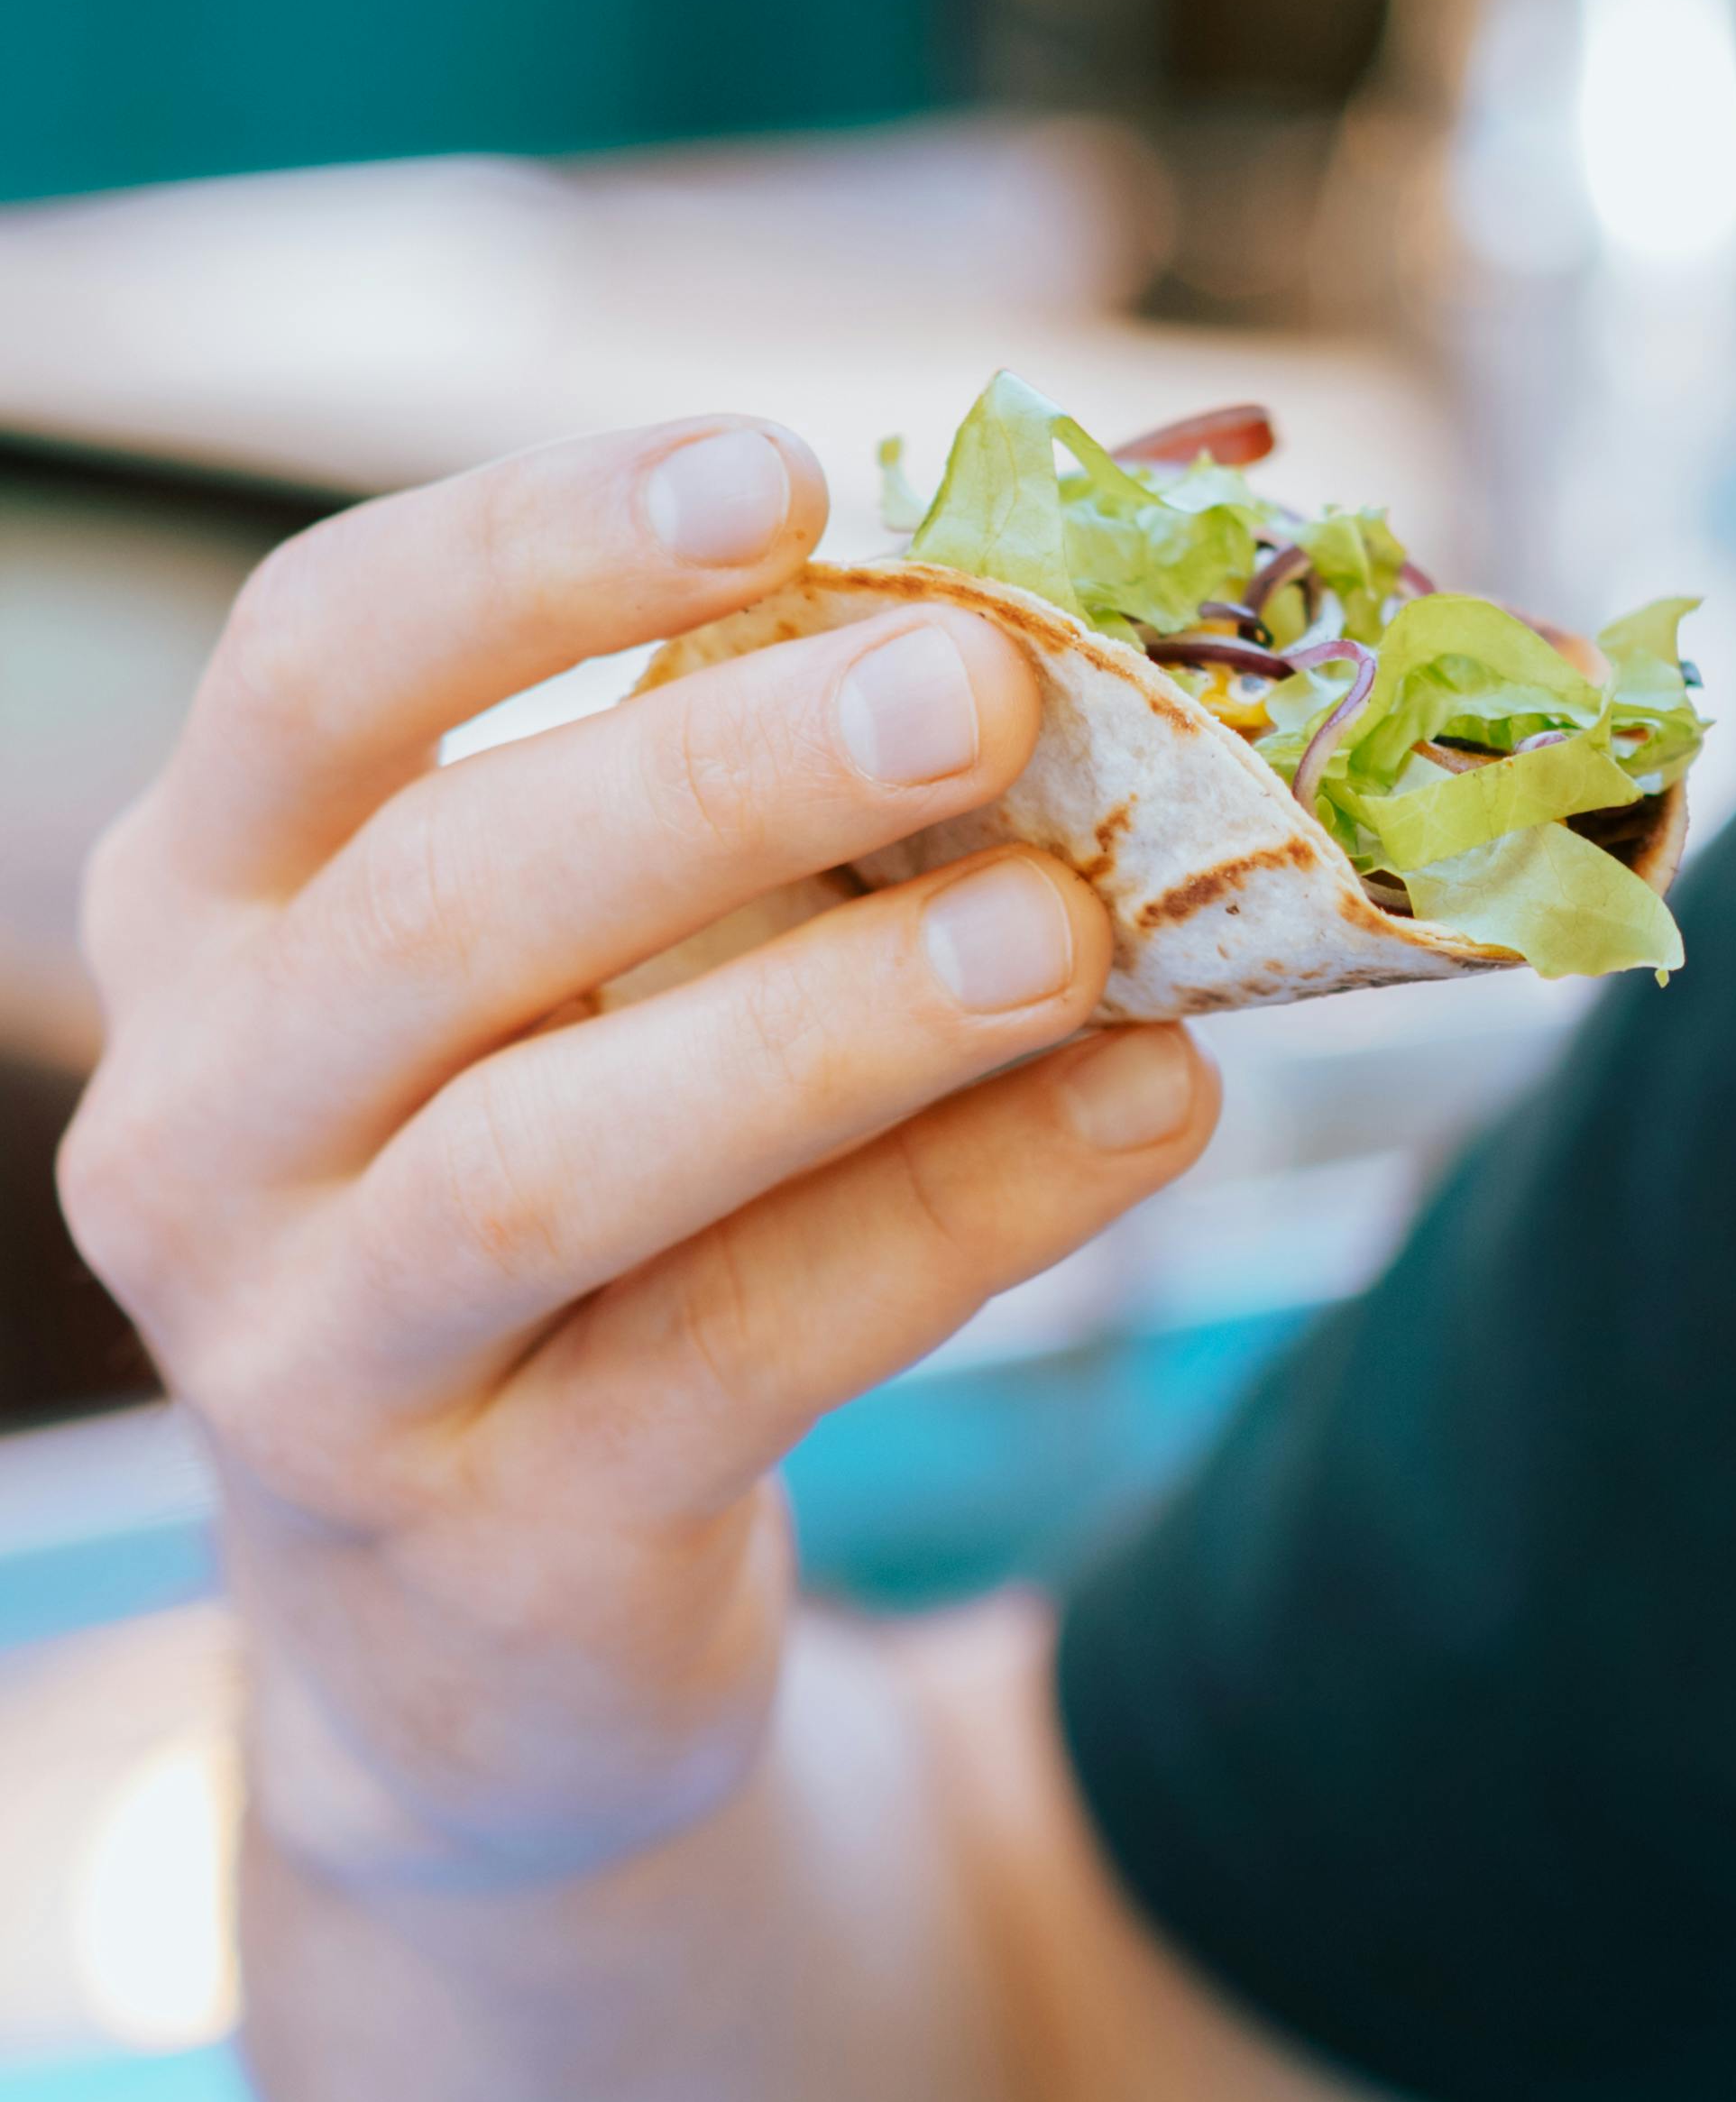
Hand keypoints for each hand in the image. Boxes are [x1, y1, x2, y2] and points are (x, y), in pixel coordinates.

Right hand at [60, 418, 1216, 1901]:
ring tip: (1065, 932)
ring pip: (559, 1160)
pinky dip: (952, 1221)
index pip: (318, 664)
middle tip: (978, 687)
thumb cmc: (576, 1166)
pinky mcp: (487, 1538)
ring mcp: (314, 1350)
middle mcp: (205, 1112)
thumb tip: (1164, 512)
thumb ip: (803, 763)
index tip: (780, 473)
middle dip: (722, 777)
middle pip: (442, 901)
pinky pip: (730, 1353)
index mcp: (215, 897)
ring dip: (835, 1028)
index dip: (535, 549)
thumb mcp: (616, 959)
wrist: (475, 1628)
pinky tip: (1139, 1113)